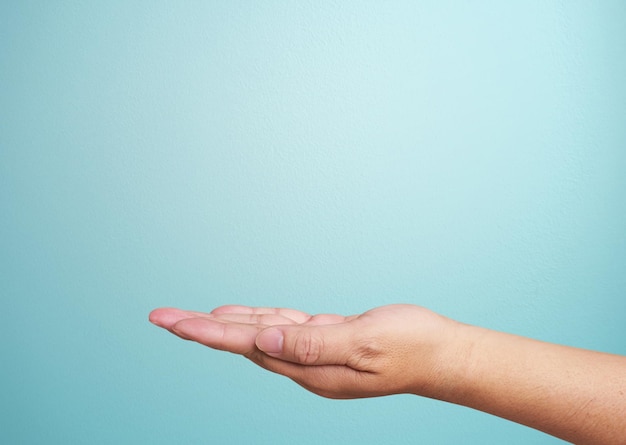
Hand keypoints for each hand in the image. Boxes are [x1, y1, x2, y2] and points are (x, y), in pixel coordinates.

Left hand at [149, 304, 465, 398]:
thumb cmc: (410, 347)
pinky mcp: (327, 342)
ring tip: (190, 318)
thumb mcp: (364, 344)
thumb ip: (313, 344)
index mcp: (310, 368)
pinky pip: (283, 329)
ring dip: (224, 325)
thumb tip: (265, 340)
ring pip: (259, 335)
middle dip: (201, 329)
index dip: (207, 332)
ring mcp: (315, 355)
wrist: (441, 355)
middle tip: (161, 316)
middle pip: (241, 342)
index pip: (247, 345)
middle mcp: (305, 365)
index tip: (171, 322)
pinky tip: (246, 315)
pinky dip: (260, 319)